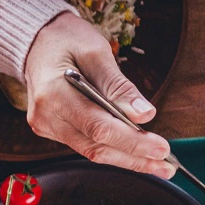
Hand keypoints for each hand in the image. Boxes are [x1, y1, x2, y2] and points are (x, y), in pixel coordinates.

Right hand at [21, 12, 172, 175]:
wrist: (37, 42)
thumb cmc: (66, 40)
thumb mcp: (96, 53)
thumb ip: (119, 86)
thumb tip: (145, 115)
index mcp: (53, 94)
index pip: (98, 127)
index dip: (132, 142)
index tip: (162, 148)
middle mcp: (45, 117)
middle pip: (95, 146)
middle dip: (134, 157)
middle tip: (167, 165)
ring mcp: (46, 126)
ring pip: (91, 151)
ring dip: (125, 158)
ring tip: (157, 163)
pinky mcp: (51, 130)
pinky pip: (85, 144)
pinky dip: (111, 149)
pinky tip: (134, 151)